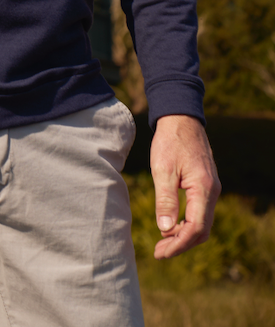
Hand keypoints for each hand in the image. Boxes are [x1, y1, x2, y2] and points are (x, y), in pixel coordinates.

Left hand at [149, 113, 220, 258]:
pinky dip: (186, 223)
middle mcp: (212, 192)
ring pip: (201, 223)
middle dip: (181, 244)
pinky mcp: (205, 186)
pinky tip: (170, 226)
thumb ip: (165, 199)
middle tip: (159, 252)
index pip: (195, 228)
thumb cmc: (170, 142)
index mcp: (203, 189)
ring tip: (162, 243)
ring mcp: (211, 190)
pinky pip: (200, 212)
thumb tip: (165, 229)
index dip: (178, 244)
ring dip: (183, 235)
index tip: (160, 252)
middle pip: (201, 231)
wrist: (181, 119)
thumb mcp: (162, 169)